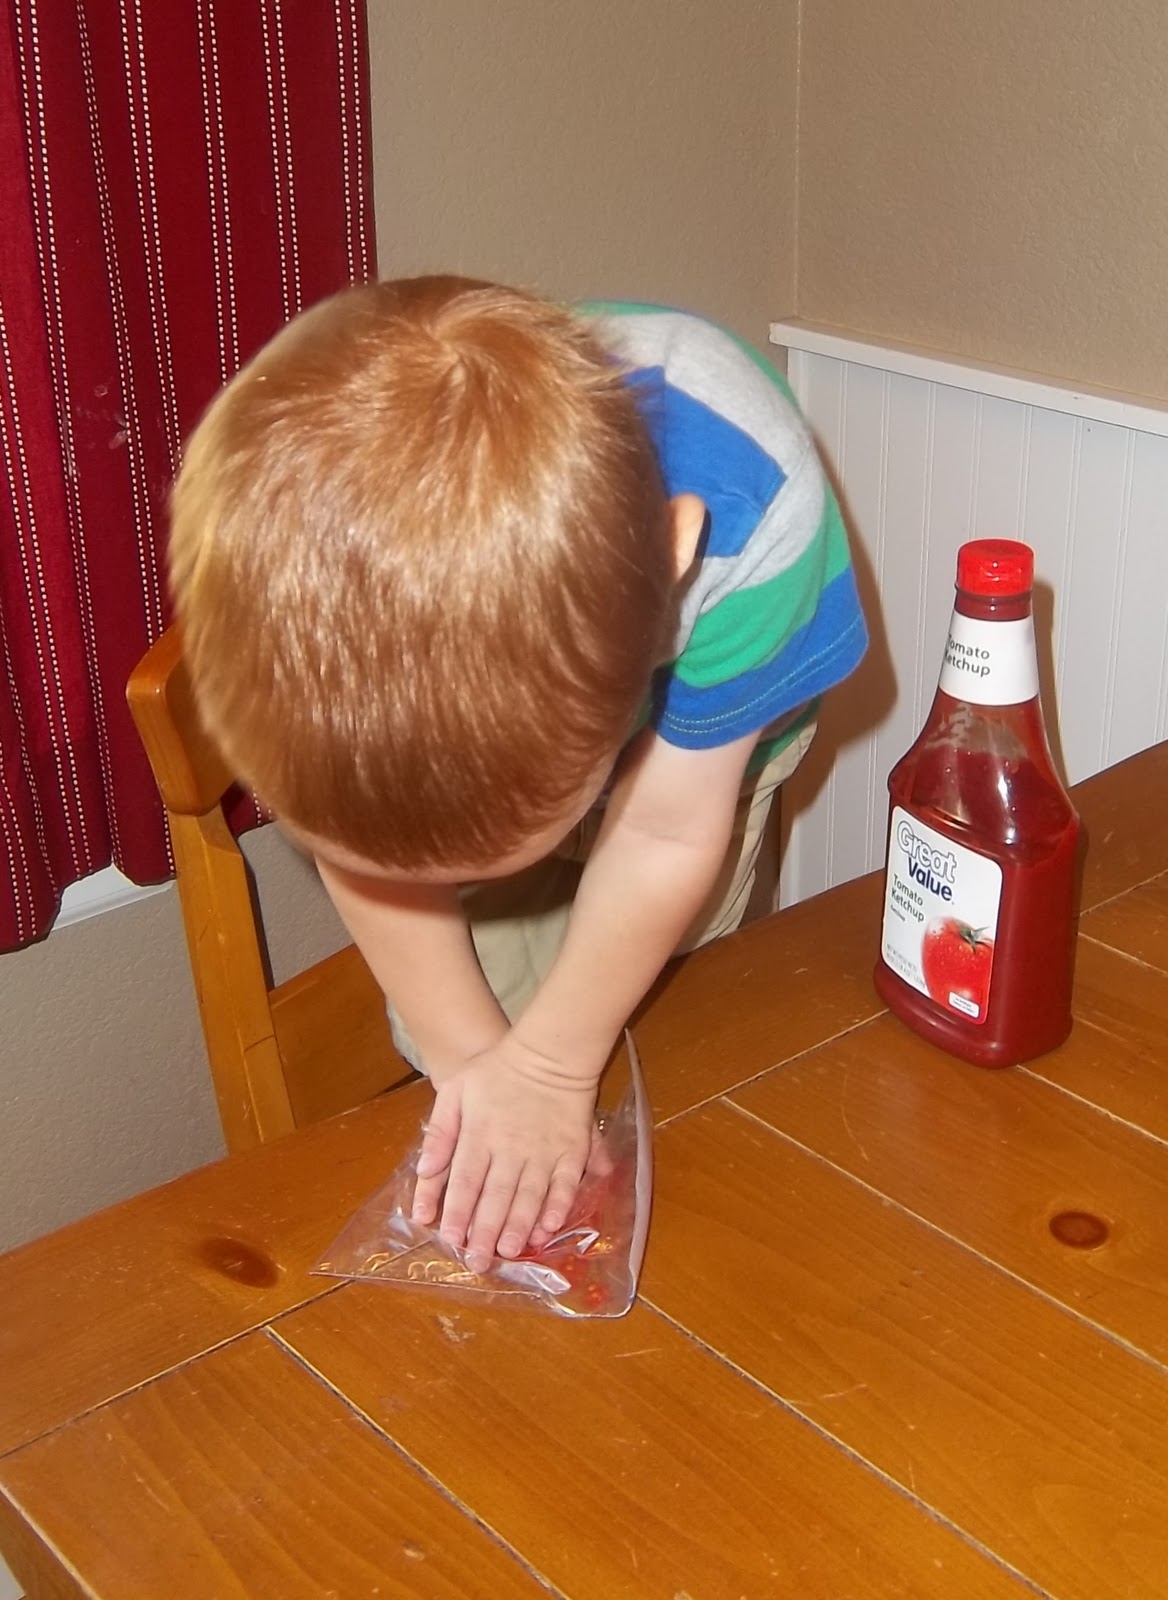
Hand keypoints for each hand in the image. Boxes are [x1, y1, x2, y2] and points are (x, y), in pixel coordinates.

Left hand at [411, 1041, 598, 1273]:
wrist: (549, 1054)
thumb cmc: (496, 1072)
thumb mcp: (455, 1090)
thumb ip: (440, 1131)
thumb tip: (425, 1170)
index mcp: (480, 1134)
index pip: (465, 1181)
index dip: (458, 1213)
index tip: (451, 1240)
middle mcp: (511, 1147)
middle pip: (496, 1195)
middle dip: (485, 1232)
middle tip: (478, 1263)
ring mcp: (544, 1150)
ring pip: (529, 1195)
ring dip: (518, 1226)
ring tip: (508, 1252)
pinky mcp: (572, 1150)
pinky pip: (565, 1183)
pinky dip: (558, 1207)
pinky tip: (549, 1229)